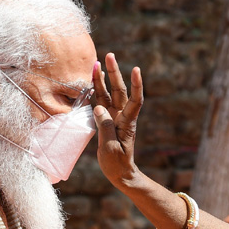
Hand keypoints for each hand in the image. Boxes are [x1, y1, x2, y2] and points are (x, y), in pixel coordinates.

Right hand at [94, 52, 143, 187]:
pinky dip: (96, 90)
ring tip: (97, 63)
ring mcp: (114, 117)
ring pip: (109, 94)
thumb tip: (98, 107)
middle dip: (115, 73)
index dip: (136, 85)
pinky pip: (101, 102)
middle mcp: (122, 116)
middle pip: (120, 91)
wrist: (120, 172)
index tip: (136, 69)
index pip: (135, 100)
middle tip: (110, 56)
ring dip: (103, 79)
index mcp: (127, 123)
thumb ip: (105, 127)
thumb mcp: (110, 148)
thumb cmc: (117, 163)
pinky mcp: (107, 120)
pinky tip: (92, 79)